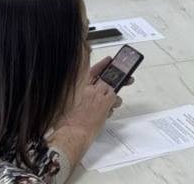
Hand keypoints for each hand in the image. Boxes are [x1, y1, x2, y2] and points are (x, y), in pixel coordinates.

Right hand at [50, 56, 127, 170]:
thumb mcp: (66, 105)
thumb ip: (75, 98)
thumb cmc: (66, 124)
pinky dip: (115, 104)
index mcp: (77, 87)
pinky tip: (110, 110)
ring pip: (112, 89)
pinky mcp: (105, 101)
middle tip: (127, 78)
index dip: (102, 65)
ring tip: (112, 104)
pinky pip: (115, 98)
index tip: (109, 60)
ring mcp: (97, 93)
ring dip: (114, 97)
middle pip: (106, 78)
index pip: (92, 71)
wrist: (71, 133)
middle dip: (118, 77)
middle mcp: (88, 87)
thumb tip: (82, 99)